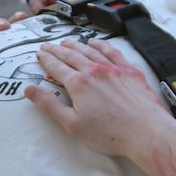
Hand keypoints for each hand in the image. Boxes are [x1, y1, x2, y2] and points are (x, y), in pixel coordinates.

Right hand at [26, 38, 173, 160]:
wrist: (146, 131)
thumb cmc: (110, 133)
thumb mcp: (72, 124)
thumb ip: (49, 105)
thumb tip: (29, 90)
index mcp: (78, 83)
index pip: (56, 67)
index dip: (46, 60)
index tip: (39, 55)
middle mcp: (94, 70)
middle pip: (70, 55)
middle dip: (56, 50)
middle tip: (46, 46)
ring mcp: (113, 68)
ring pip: (89, 50)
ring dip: (75, 45)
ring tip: (65, 42)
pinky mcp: (129, 70)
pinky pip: (111, 51)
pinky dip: (100, 44)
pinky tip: (95, 42)